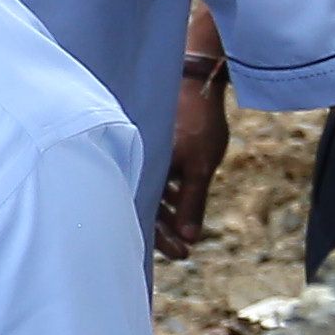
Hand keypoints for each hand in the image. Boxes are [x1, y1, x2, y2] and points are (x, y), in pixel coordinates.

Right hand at [152, 54, 234, 259]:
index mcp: (143, 172)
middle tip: (185, 249)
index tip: (183, 254)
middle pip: (145, 206)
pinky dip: (166, 189)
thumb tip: (188, 237)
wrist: (195, 80)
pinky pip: (153, 173)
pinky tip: (180, 196)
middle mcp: (135, 163)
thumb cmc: (197, 123)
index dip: (165, 239)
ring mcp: (141, 153)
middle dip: (166, 230)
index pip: (148, 216)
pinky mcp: (150, 143)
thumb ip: (192, 203)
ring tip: (186, 226)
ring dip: (168, 211)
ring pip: (149, 190)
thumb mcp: (200, 167)